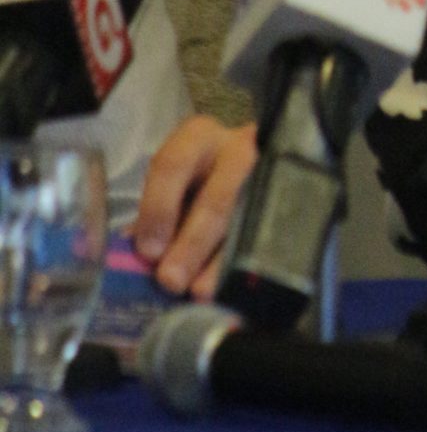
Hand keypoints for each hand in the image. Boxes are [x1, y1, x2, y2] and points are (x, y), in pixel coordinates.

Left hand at [133, 115, 257, 298]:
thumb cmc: (198, 182)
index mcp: (198, 139)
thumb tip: (132, 255)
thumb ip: (155, 216)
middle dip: (191, 244)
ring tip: (200, 292)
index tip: (148, 250)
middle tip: (171, 280)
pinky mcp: (289, 201)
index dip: (159, 208)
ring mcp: (269, 175)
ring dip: (220, 261)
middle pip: (216, 199)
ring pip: (247, 221)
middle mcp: (237, 150)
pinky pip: (270, 238)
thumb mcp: (173, 185)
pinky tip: (231, 288)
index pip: (174, 165)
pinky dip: (247, 266)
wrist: (246, 172)